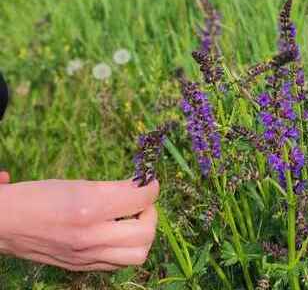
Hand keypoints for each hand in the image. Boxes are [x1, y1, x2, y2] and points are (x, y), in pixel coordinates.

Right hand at [0, 176, 158, 270]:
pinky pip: (118, 264)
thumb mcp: (77, 184)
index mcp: (89, 208)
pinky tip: (117, 234)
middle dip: (151, 213)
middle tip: (142, 202)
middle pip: (146, 233)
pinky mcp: (81, 266)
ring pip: (138, 255)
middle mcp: (90, 236)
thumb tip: (141, 185)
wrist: (4, 224)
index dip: (152, 187)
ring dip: (143, 235)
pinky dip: (127, 248)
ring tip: (132, 220)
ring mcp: (86, 256)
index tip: (149, 182)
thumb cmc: (37, 197)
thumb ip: (112, 188)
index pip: (140, 199)